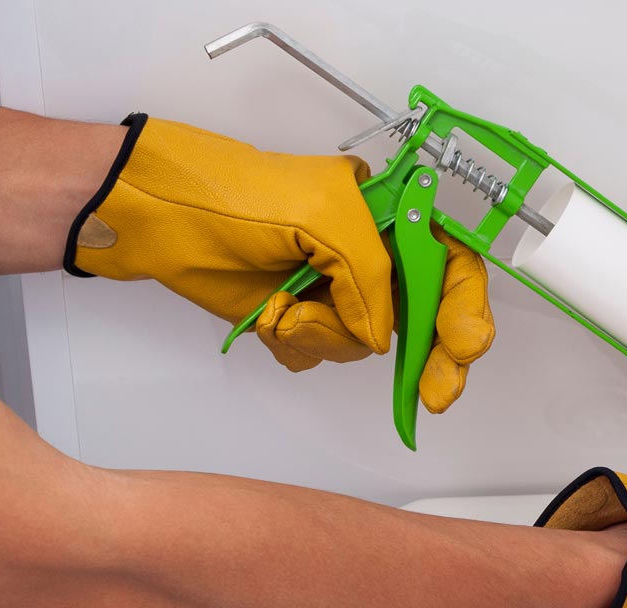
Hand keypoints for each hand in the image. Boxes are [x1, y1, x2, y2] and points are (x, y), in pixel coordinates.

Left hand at [67, 114, 492, 412]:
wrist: (161, 216)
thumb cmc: (235, 195)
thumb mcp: (326, 218)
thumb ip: (372, 277)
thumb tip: (383, 336)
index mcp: (389, 214)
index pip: (451, 263)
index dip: (466, 308)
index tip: (464, 347)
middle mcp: (371, 253)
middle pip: (426, 315)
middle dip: (432, 355)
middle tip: (436, 393)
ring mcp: (336, 289)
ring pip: (367, 343)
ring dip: (328, 336)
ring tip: (288, 309)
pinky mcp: (301, 317)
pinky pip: (322, 353)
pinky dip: (298, 344)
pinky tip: (273, 316)